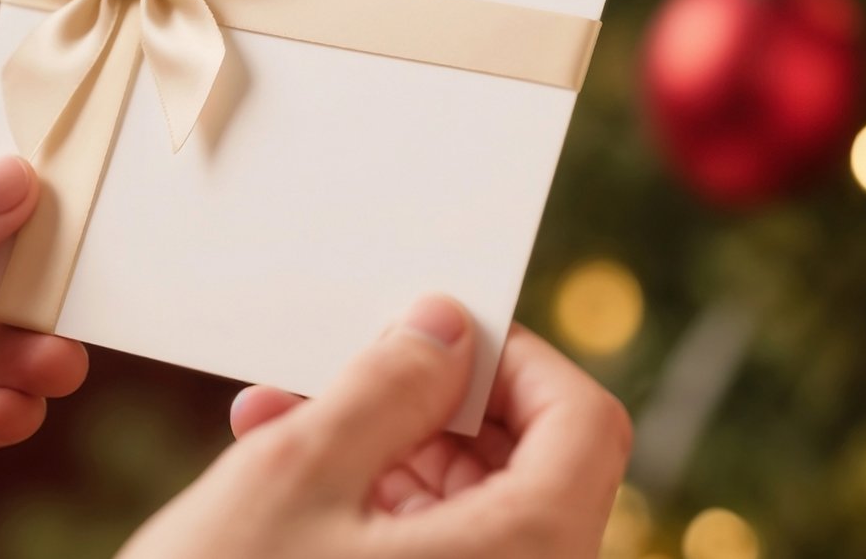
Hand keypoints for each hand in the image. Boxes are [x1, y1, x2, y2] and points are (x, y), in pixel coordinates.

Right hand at [121, 296, 629, 558]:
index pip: (584, 425)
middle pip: (532, 473)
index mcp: (523, 554)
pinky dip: (373, 518)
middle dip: (434, 409)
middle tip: (350, 371)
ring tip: (281, 423)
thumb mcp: (295, 476)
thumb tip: (446, 329)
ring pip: (473, 520)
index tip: (443, 333)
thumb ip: (385, 387)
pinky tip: (284, 488)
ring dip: (387, 458)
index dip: (519, 361)